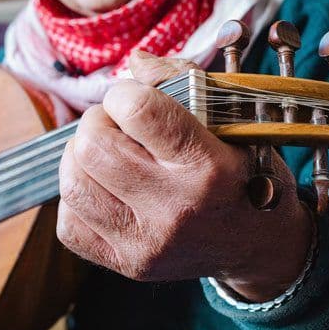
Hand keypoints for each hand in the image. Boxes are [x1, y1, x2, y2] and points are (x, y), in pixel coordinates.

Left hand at [56, 51, 311, 300]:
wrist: (260, 243)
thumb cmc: (243, 170)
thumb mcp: (232, 119)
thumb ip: (183, 79)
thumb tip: (134, 63)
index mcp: (207, 165)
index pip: (136, 110)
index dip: (124, 93)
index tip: (135, 99)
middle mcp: (175, 208)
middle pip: (93, 146)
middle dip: (98, 123)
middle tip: (118, 126)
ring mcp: (147, 243)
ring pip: (72, 182)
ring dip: (80, 158)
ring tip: (108, 154)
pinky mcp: (128, 266)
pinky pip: (69, 224)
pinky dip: (78, 199)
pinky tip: (104, 189)